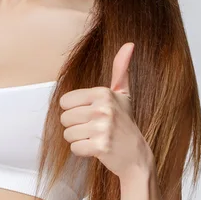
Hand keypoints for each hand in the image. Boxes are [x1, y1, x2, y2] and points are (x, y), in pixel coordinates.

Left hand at [58, 43, 153, 182]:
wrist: (136, 155)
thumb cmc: (124, 123)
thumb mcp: (122, 94)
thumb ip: (120, 69)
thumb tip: (129, 44)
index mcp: (103, 93)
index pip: (64, 101)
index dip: (74, 110)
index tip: (92, 114)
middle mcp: (103, 108)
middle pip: (64, 118)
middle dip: (76, 126)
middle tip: (94, 128)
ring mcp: (102, 128)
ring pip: (67, 133)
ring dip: (78, 139)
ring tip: (95, 137)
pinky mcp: (100, 147)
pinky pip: (74, 148)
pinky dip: (82, 151)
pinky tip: (96, 149)